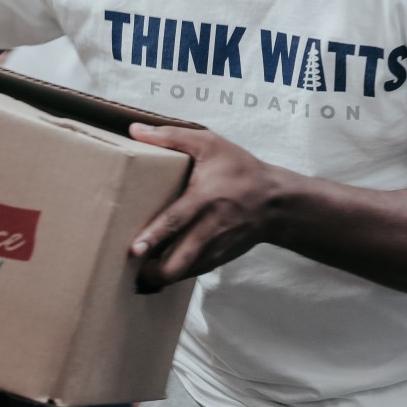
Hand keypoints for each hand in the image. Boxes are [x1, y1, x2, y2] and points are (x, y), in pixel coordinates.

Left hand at [128, 124, 281, 289]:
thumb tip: (135, 130)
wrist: (274, 201)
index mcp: (205, 199)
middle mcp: (210, 228)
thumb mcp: (209, 143)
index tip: (134, 250)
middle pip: (179, 261)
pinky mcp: (219, 259)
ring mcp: (216, 248)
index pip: (176, 221)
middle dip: (154, 272)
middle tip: (132, 269)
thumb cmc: (240, 169)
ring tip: (141, 271)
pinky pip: (193, 273)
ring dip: (161, 276)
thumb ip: (171, 136)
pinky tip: (161, 267)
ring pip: (184, 273)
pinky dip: (176, 274)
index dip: (154, 237)